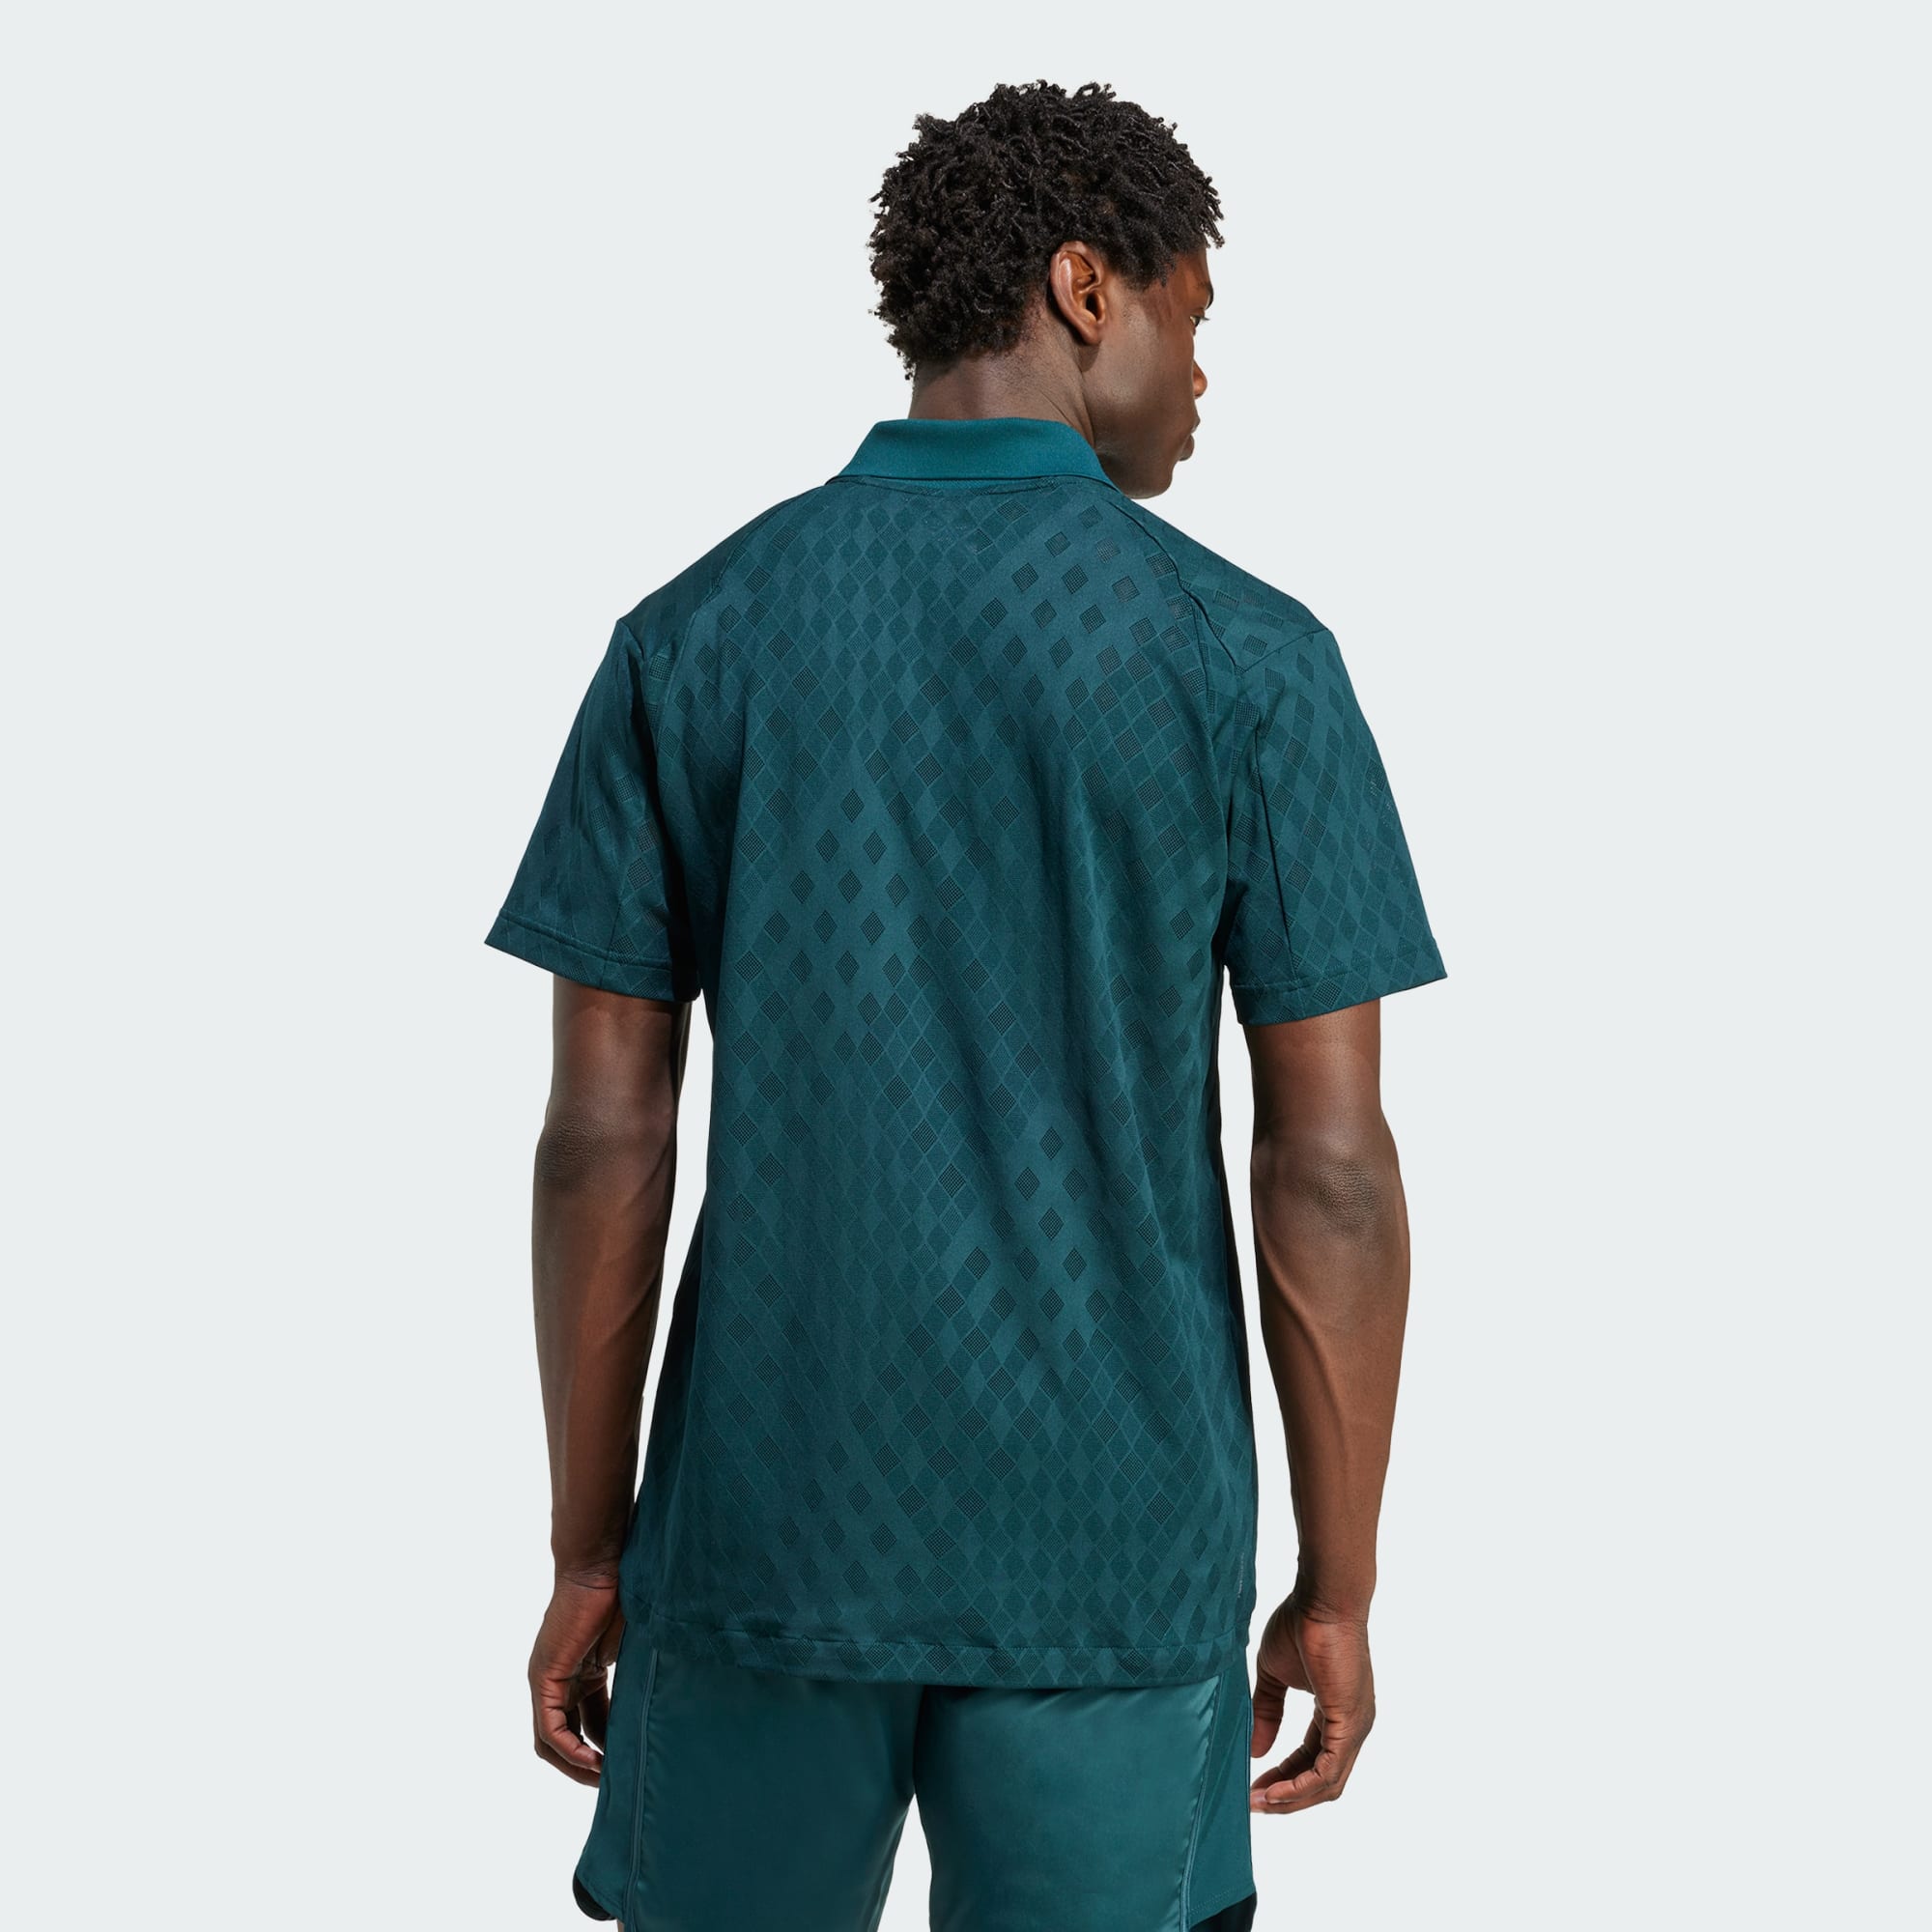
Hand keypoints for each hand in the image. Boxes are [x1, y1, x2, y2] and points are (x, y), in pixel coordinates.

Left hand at [529, 1572, 624, 1785]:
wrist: (602, 1565)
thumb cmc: (621, 1593)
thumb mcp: (630, 1647)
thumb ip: (634, 1677)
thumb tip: (666, 1700)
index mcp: (577, 1673)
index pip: (584, 1724)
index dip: (603, 1748)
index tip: (628, 1764)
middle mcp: (555, 1681)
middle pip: (563, 1739)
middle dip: (586, 1765)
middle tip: (614, 1784)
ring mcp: (546, 1679)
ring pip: (551, 1741)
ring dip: (576, 1766)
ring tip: (605, 1780)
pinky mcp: (544, 1677)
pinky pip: (550, 1728)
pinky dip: (570, 1750)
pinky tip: (594, 1761)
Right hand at [1248, 1592, 1374, 1813]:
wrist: (1322, 1599)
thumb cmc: (1302, 1624)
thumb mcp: (1274, 1675)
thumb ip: (1267, 1711)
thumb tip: (1255, 1750)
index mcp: (1337, 1714)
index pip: (1312, 1760)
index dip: (1283, 1777)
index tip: (1254, 1786)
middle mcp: (1352, 1726)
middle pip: (1321, 1780)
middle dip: (1286, 1796)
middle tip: (1253, 1803)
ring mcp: (1355, 1727)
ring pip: (1326, 1783)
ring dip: (1291, 1798)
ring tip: (1258, 1802)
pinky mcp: (1350, 1724)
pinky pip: (1327, 1772)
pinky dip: (1300, 1787)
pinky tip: (1274, 1791)